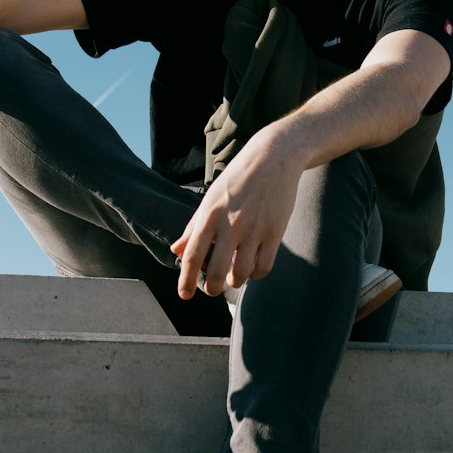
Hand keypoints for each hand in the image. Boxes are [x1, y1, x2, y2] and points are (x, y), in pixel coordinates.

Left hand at [171, 122, 303, 298]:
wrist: (274, 157)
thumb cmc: (238, 179)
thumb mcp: (211, 198)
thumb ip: (193, 227)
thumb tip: (176, 251)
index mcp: (210, 214)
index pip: (192, 254)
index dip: (186, 280)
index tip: (185, 295)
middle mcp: (231, 223)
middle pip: (217, 271)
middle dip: (212, 289)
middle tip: (212, 290)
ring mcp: (255, 228)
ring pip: (242, 273)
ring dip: (235, 281)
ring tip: (233, 277)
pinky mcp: (275, 231)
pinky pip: (264, 266)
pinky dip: (256, 274)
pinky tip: (252, 269)